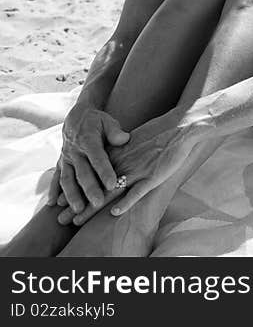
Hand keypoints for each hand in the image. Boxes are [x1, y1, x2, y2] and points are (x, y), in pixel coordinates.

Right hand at [50, 103, 129, 219]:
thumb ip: (115, 131)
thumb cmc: (98, 122)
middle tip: (98, 203)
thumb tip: (124, 139)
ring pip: (67, 179)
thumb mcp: (108, 121)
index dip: (104, 172)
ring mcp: (66, 159)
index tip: (112, 184)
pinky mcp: (60, 163)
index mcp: (89, 141)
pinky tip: (52, 204)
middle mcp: (75, 152)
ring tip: (78, 210)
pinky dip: (53, 190)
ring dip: (71, 195)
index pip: (98, 159)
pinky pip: (55, 178)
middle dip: (90, 189)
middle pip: (83, 173)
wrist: (76, 117)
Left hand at [56, 115, 193, 224]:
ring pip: (110, 192)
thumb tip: (112, 159)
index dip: (76, 190)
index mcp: (117, 155)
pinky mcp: (153, 177)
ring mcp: (137, 171)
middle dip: (77, 204)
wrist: (180, 127)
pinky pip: (137, 192)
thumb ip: (122, 151)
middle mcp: (122, 164)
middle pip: (95, 187)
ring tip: (78, 222)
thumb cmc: (160, 133)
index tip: (61, 202)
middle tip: (61, 219)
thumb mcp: (135, 140)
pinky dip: (125, 202)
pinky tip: (114, 213)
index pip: (90, 175)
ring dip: (93, 208)